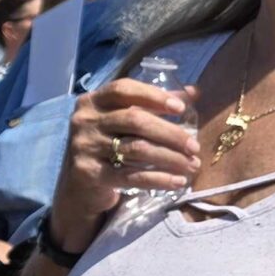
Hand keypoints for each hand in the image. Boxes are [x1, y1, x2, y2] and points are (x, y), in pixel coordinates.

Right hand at [48, 77, 198, 253]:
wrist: (79, 185)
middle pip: (134, 120)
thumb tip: (193, 91)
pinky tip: (178, 181)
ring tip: (192, 165)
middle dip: (170, 133)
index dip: (153, 96)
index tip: (181, 108)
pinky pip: (131, 176)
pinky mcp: (90, 173)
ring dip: (170, 158)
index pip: (123, 90)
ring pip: (136, 149)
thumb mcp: (122, 121)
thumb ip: (153, 105)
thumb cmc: (107, 146)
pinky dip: (159, 179)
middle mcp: (85, 121)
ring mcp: (85, 147)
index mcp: (92, 102)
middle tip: (195, 146)